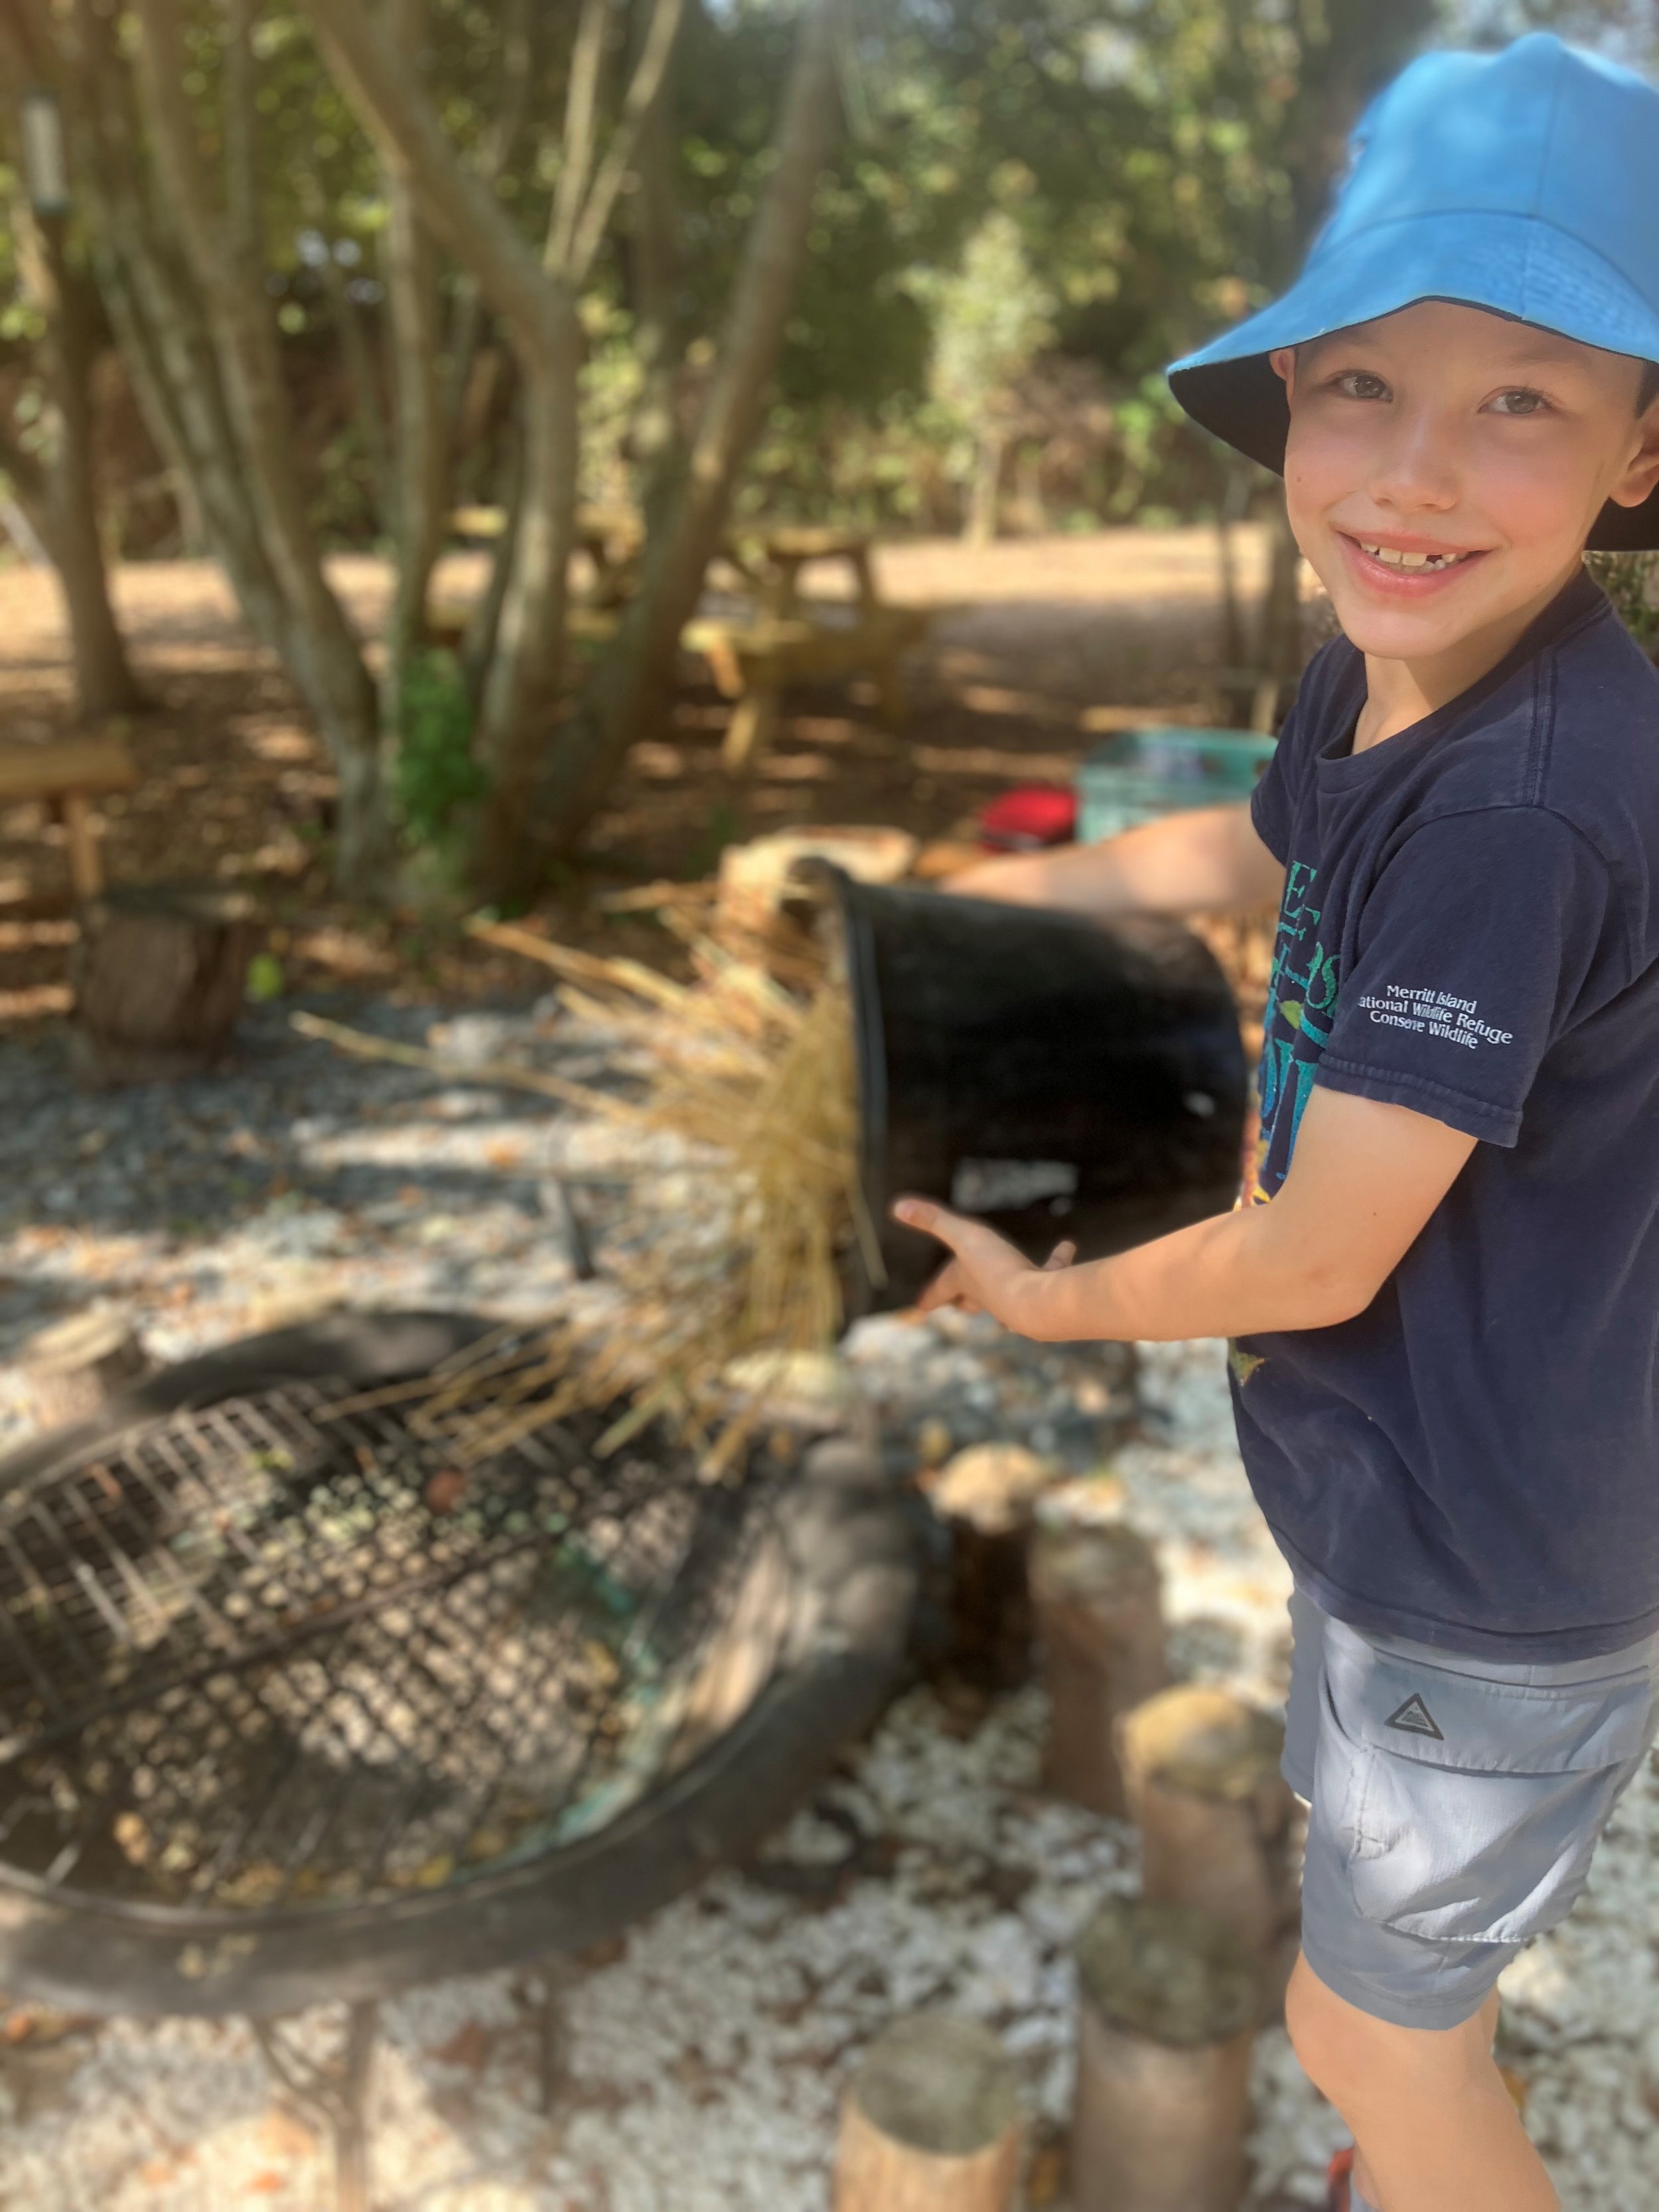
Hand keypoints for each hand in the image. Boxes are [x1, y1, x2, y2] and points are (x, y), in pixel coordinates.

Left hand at [892, 1196, 1074, 1334]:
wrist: (1037, 1304)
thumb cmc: (996, 1270)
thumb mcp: (963, 1236)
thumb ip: (933, 1219)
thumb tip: (896, 1206)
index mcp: (966, 1282)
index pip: (942, 1289)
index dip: (931, 1294)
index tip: (920, 1306)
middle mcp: (990, 1295)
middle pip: (972, 1300)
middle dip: (964, 1300)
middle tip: (958, 1304)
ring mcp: (1019, 1298)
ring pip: (1010, 1294)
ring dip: (1011, 1283)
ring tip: (1017, 1274)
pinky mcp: (1046, 1293)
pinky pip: (1051, 1273)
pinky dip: (1057, 1261)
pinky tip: (1067, 1246)